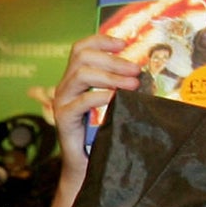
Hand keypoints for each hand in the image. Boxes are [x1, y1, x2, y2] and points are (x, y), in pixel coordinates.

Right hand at [46, 35, 142, 206]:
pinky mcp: (63, 119)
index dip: (101, 41)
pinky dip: (102, 96)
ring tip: (132, 84)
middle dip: (113, 60)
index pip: (80, 48)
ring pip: (81, 74)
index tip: (125, 44)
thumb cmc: (103, 134)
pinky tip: (118, 99)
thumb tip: (143, 71)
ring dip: (110, 75)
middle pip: (83, 57)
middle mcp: (65, 86)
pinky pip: (82, 101)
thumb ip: (120, 85)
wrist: (87, 165)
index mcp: (75, 79)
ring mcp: (62, 102)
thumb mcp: (112, 103)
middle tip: (136, 70)